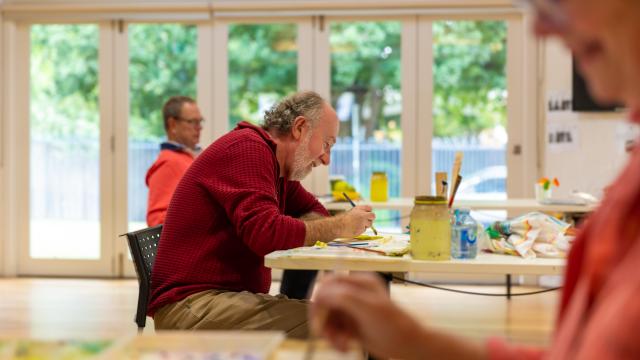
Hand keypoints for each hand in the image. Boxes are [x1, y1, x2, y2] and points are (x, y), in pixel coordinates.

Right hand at [310, 273, 424, 358]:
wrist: (408, 346)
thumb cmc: (393, 325)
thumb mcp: (368, 307)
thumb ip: (342, 296)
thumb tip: (320, 294)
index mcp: (359, 282)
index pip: (328, 282)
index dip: (318, 298)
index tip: (316, 316)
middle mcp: (354, 293)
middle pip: (325, 302)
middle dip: (323, 320)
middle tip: (323, 335)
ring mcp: (352, 309)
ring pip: (328, 318)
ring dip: (329, 333)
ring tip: (339, 344)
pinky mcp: (351, 324)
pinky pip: (334, 329)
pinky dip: (335, 339)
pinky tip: (344, 346)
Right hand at [339, 206, 374, 237]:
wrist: (337, 226)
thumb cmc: (343, 219)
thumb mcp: (351, 212)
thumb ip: (359, 212)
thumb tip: (367, 215)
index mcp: (359, 209)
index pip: (369, 208)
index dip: (368, 211)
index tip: (367, 214)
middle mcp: (362, 214)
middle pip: (373, 216)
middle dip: (371, 219)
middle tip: (367, 221)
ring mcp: (362, 222)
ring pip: (369, 224)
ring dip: (365, 226)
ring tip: (356, 226)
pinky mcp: (361, 229)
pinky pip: (364, 230)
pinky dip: (360, 230)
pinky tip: (353, 229)